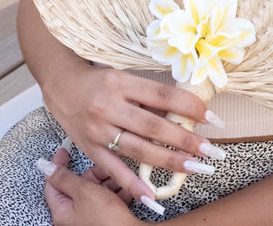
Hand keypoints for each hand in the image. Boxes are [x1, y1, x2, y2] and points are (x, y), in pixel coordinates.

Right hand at [43, 60, 222, 201]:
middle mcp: (110, 106)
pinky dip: (132, 184)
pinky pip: (114, 169)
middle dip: (185, 140)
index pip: (162, 95)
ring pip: (138, 149)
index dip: (188, 106)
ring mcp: (99, 129)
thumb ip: (148, 96)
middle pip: (153, 125)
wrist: (61, 84)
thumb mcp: (124, 77)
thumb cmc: (98, 79)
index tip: (211, 117)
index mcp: (122, 83)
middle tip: (211, 150)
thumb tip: (182, 111)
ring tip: (194, 167)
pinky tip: (151, 196)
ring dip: (169, 161)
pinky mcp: (90, 148)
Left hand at [45, 147, 135, 225]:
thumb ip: (66, 178)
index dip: (58, 166)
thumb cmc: (106, 221)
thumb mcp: (84, 192)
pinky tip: (124, 190)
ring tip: (119, 180)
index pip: (53, 184)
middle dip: (94, 175)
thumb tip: (49, 169)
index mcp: (63, 212)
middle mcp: (73, 217)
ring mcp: (88, 219)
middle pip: (78, 186)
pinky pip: (105, 201)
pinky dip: (114, 193)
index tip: (63, 153)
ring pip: (94, 192)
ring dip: (107, 183)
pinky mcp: (102, 220)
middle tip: (104, 169)